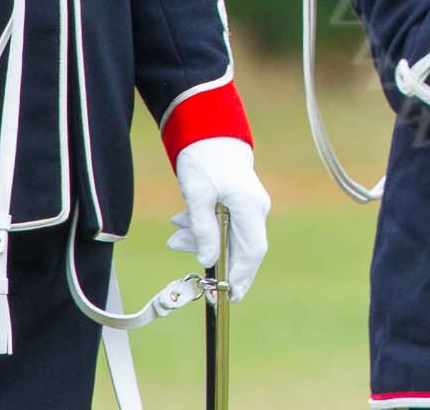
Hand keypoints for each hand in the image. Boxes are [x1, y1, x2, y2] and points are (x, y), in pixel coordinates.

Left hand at [170, 138, 270, 300]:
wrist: (210, 135)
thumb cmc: (205, 162)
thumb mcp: (198, 197)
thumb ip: (204, 230)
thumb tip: (210, 260)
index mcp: (250, 207)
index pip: (252, 250)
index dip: (242, 275)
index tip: (229, 295)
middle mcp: (255, 209)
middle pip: (242, 248)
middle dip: (216, 262)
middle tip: (193, 275)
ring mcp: (249, 206)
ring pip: (229, 237)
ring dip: (202, 242)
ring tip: (174, 238)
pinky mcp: (239, 203)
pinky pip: (224, 226)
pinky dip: (204, 230)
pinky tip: (182, 224)